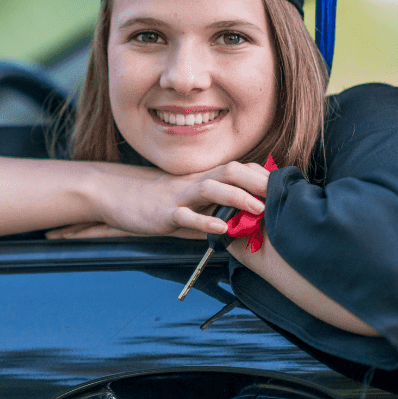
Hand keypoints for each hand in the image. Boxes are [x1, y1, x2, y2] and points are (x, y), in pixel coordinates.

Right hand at [84, 160, 269, 237]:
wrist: (114, 194)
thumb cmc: (152, 201)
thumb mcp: (185, 205)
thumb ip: (208, 212)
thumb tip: (234, 226)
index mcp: (201, 179)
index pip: (237, 170)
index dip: (261, 176)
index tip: (283, 185)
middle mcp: (193, 183)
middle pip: (230, 170)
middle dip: (257, 180)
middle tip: (281, 193)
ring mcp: (179, 196)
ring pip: (212, 189)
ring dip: (238, 197)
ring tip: (260, 209)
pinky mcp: (164, 213)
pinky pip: (186, 216)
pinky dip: (205, 221)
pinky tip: (221, 228)